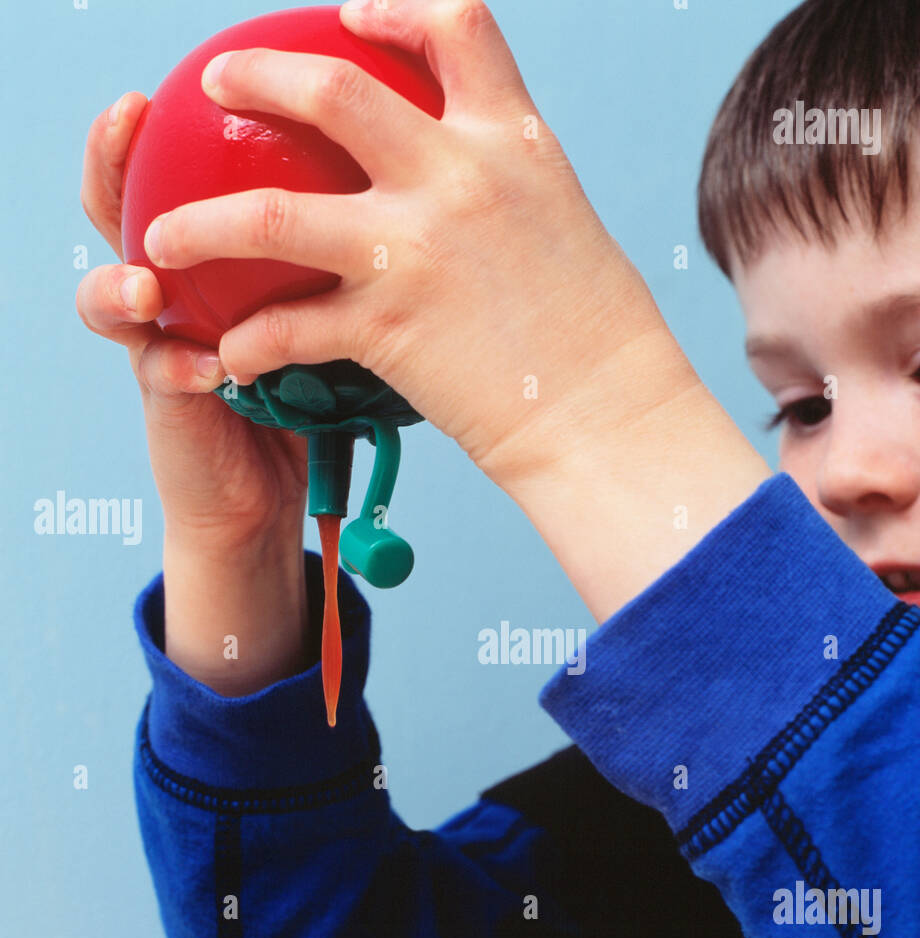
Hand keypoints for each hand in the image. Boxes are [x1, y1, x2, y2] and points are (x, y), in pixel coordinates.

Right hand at [78, 94, 311, 693]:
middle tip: (129, 123)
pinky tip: (213, 365)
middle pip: (122, 208)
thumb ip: (347, 258)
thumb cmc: (315, 398)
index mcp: (219, 256)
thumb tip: (421, 188)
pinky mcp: (169, 404)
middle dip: (112, 162)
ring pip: (112, 294)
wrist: (280, 492)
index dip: (182, 121)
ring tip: (147, 283)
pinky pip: (158, 374)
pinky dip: (180, 367)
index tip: (201, 76)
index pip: (184, 173)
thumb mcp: (338, 316)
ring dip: (123, 280)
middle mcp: (178, 289)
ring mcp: (162, 343)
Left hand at [140, 0, 687, 485]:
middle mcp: (457, 176)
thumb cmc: (600, 337)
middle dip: (257, 75)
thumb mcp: (563, 223)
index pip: (453, 25)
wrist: (609, 416)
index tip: (351, 11)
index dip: (395, 6)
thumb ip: (506, 184)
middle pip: (329, 89)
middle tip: (216, 82)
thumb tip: (474, 180)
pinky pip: (288, 328)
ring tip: (158, 232)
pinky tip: (231, 356)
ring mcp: (414, 249)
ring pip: (270, 210)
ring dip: (202, 220)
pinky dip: (250, 343)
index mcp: (512, 141)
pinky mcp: (386, 328)